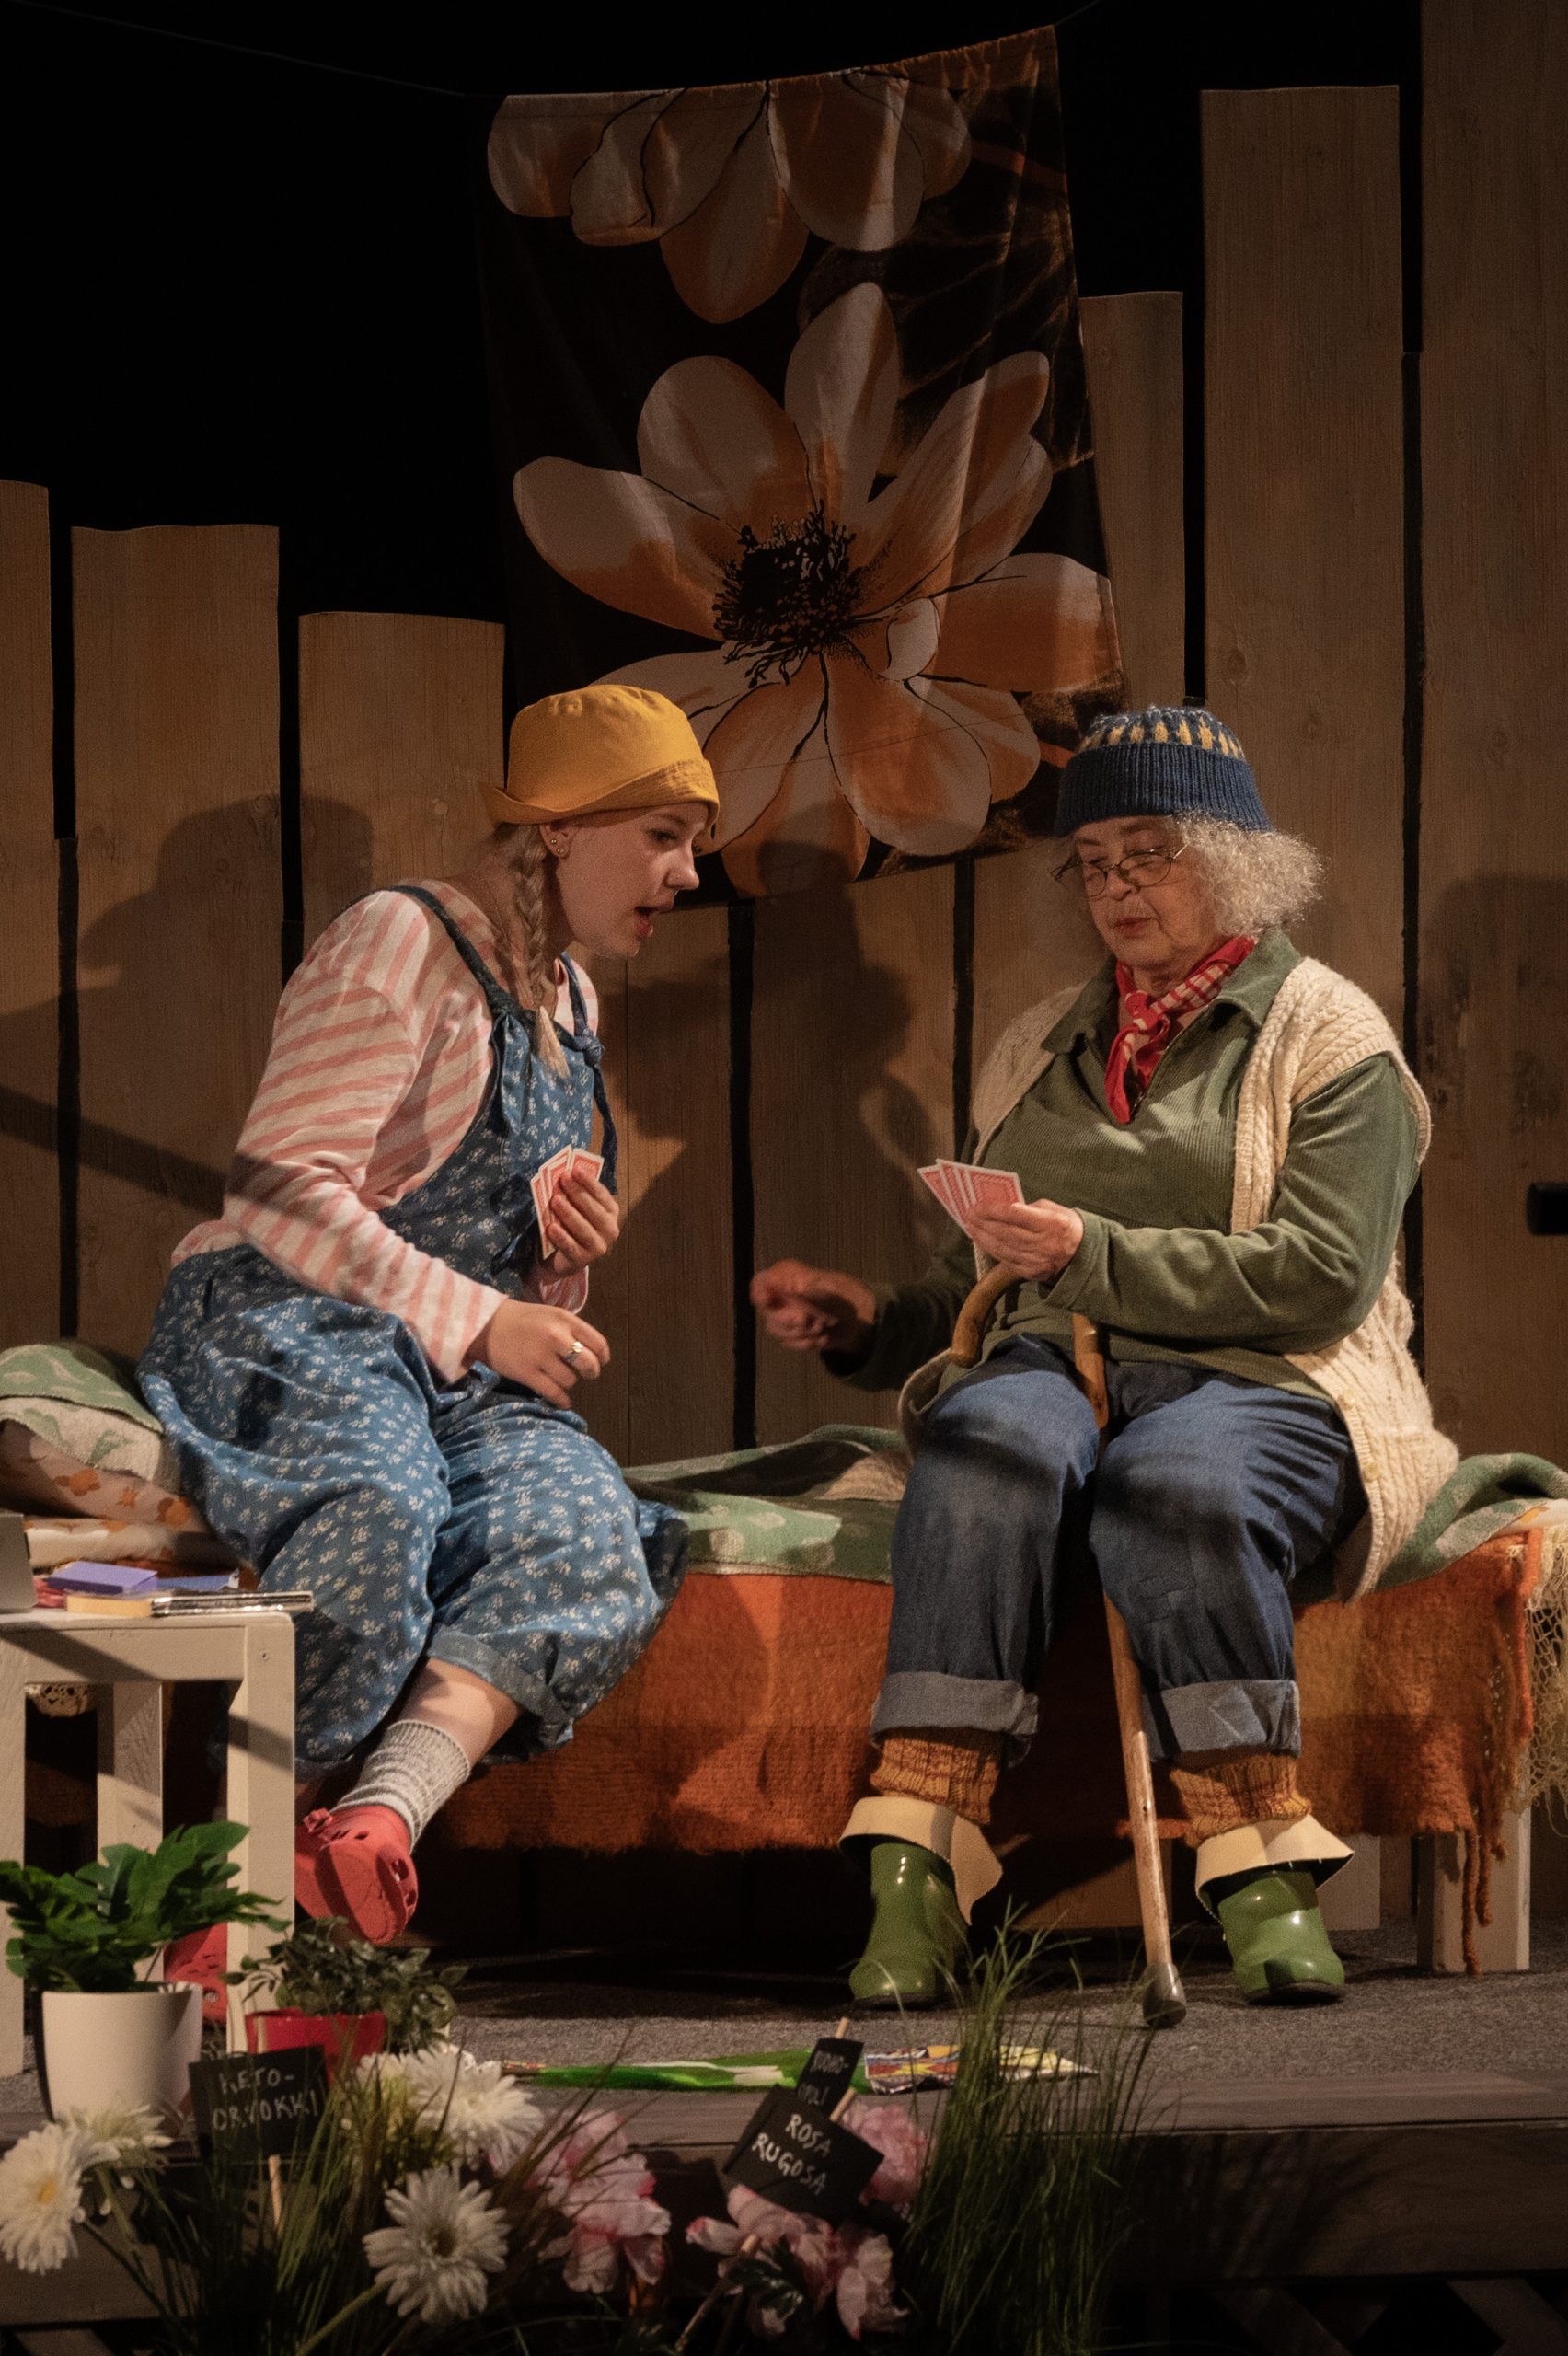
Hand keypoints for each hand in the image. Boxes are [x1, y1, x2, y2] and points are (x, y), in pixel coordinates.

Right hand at [473, 1300, 609, 1406]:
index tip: (601, 1362)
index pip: (598, 1342)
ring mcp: (541, 1356)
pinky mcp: (527, 1373)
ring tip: (560, 1378)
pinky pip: (553, 1393)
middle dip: (591, 1372)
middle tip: (587, 1374)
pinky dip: (562, 1400)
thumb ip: (570, 1329)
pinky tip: (563, 1401)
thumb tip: (592, 1352)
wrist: (483, 1324)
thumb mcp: (549, 1314)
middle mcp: (556, 1336)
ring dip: (568, 1382)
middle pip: (589, 1363)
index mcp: (564, 1319)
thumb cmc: (520, 1319)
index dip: (603, 1356)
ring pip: (570, 1380)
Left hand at [542, 1168, 620, 1276]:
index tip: (575, 1169)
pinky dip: (561, 1237)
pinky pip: (570, 1247)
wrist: (566, 1257)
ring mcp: (598, 1247)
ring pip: (583, 1228)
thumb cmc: (573, 1225)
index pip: (601, 1194)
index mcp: (611, 1212)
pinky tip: (551, 1227)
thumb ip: (576, 1194)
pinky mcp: (582, 1260)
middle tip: (563, 1180)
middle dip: (577, 1193)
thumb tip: (564, 1175)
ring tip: (555, 1201)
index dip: (588, 1181)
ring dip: (568, 1213)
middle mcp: (610, 1230)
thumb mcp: (577, 1208)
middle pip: (593, 1210)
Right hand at [750, 1260, 876, 1354]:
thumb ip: (813, 1291)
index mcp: (787, 1276)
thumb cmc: (845, 1296)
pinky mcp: (791, 1332)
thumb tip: (800, 1291)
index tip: (769, 1303)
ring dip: (801, 1333)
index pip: (760, 1283)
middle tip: (811, 1321)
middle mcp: (781, 1295)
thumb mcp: (831, 1290)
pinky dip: (806, 1343)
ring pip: (776, 1330)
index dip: (760, 1294)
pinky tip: (821, 1337)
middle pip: (767, 1312)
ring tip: (822, 1328)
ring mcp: (784, 1314)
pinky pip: (788, 1343)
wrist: (860, 1321)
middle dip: (790, 1321)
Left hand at [964, 1198, 1084, 1282]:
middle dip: (982, 1223)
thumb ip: (1027, 1208)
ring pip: (1001, 1248)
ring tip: (971, 1226)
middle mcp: (1043, 1244)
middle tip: (968, 1214)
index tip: (977, 1205)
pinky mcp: (1031, 1272)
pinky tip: (982, 1241)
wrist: (1083, 1253)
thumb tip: (1000, 1208)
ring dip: (982, 1237)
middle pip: (1004, 1232)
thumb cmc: (1065, 1225)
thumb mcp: (1052, 1209)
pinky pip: (1006, 1260)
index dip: (992, 1210)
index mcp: (1050, 1223)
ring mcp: (1037, 1260)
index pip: (1013, 1214)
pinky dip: (992, 1250)